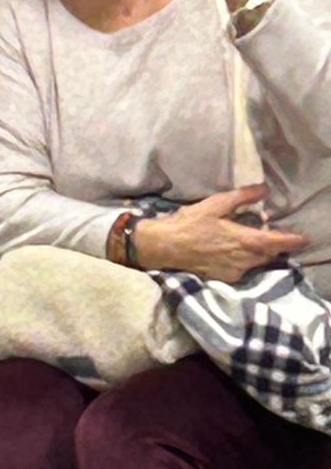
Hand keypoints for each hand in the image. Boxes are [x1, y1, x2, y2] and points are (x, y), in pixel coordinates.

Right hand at [135, 186, 308, 283]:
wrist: (164, 247)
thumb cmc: (188, 223)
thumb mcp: (214, 204)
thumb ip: (241, 197)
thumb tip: (263, 190)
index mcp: (242, 240)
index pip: (275, 242)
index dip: (292, 240)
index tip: (304, 238)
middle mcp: (243, 259)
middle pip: (268, 254)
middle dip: (273, 245)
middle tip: (270, 233)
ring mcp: (234, 271)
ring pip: (256, 262)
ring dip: (259, 252)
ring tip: (249, 240)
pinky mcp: (224, 278)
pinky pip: (243, 269)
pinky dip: (244, 260)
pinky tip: (232, 251)